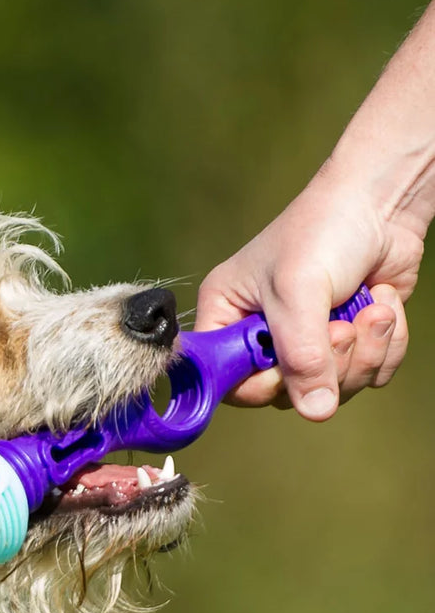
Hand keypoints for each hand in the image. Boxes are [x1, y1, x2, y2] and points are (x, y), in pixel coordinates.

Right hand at [195, 167, 419, 419]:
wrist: (384, 200)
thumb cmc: (324, 229)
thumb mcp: (299, 292)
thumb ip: (302, 356)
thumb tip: (317, 411)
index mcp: (226, 319)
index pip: (226, 381)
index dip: (260, 385)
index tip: (286, 365)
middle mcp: (262, 336)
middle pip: (286, 394)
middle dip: (327, 365)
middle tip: (340, 326)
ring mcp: (309, 342)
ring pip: (334, 389)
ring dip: (364, 353)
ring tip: (371, 310)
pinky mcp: (350, 342)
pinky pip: (369, 374)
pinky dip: (386, 344)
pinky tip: (380, 305)